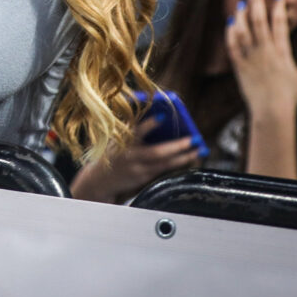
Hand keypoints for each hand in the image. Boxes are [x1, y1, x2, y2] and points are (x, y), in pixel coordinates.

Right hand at [70, 117, 198, 202]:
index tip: (162, 117)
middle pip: (156, 152)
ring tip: (198, 149)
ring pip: (163, 164)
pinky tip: (187, 158)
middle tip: (193, 138)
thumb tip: (159, 116)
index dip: (149, 125)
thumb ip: (132, 128)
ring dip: (182, 157)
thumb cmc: (112, 152)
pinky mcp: (141, 178)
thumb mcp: (115, 138)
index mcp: (121, 141)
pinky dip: (176, 163)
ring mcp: (136, 169)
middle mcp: (129, 156)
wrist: (99, 180)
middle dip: (176, 145)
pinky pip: (163, 170)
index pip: (135, 131)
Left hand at [226, 0, 296, 116]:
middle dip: (257, 2)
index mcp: (282, 52)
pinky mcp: (238, 66)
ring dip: (241, 14)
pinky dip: (230, 32)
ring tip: (241, 2)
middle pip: (259, 20)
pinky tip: (230, 22)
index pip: (279, 23)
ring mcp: (250, 58)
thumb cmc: (290, 95)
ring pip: (243, 30)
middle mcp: (265, 51)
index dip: (278, 7)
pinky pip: (232, 45)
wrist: (271, 112)